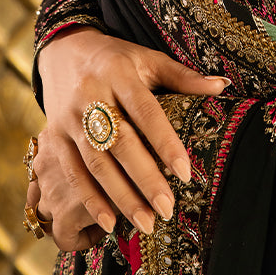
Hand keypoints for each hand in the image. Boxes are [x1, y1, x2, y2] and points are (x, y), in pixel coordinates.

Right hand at [32, 27, 228, 245]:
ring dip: (120, 197)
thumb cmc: (117, 59)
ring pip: (96, 162)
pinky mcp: (53, 137)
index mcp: (119, 74)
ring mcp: (69, 118)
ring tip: (146, 223)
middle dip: (145, 179)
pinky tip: (109, 223)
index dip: (165, 143)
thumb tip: (222, 86)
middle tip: (168, 209)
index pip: (145, 112)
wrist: (65, 52)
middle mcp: (91, 95)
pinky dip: (90, 199)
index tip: (185, 173)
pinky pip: (72, 173)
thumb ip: (183, 77)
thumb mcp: (148, 60)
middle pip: (120, 142)